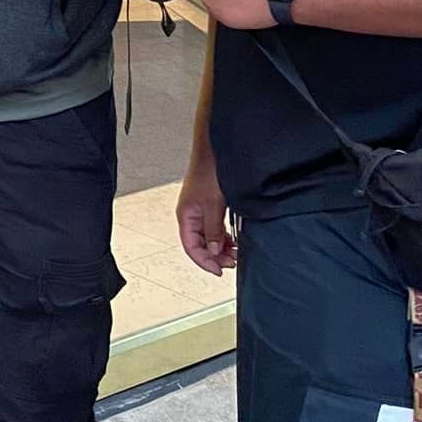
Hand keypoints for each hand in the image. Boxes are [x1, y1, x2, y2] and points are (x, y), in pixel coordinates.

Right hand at [176, 147, 235, 274]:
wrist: (214, 151)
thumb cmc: (208, 172)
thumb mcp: (213, 205)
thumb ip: (213, 230)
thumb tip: (215, 251)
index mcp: (186, 216)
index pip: (191, 247)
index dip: (204, 261)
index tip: (218, 270)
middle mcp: (191, 215)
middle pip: (200, 244)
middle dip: (215, 256)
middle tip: (232, 262)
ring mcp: (200, 210)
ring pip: (208, 236)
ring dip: (221, 246)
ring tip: (235, 252)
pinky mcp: (209, 204)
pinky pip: (214, 227)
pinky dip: (223, 235)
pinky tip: (233, 239)